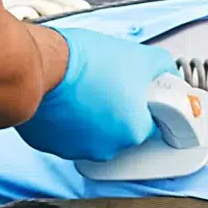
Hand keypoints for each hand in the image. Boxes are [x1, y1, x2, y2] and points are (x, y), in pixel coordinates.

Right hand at [15, 27, 175, 161]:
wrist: (40, 66)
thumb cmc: (85, 63)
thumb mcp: (140, 57)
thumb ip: (161, 70)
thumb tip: (167, 73)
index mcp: (134, 130)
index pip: (150, 123)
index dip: (143, 105)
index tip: (135, 94)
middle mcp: (107, 147)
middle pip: (120, 130)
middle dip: (115, 110)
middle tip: (106, 86)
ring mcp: (76, 150)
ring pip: (91, 134)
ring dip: (90, 117)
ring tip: (83, 90)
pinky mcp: (50, 146)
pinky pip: (64, 135)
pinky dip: (65, 121)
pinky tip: (65, 101)